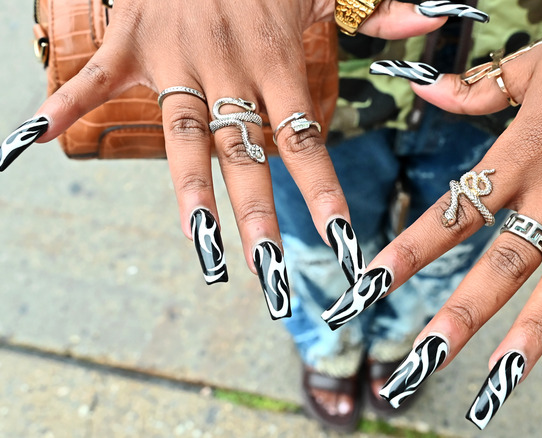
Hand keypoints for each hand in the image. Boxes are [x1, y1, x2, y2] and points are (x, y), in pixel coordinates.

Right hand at [0, 0, 452, 301]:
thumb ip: (377, 8)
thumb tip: (420, 27)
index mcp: (278, 60)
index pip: (304, 141)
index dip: (323, 195)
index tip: (340, 246)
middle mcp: (230, 67)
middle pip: (245, 154)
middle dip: (259, 216)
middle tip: (270, 275)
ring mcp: (178, 57)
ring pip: (181, 133)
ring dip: (189, 193)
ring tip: (200, 248)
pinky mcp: (133, 39)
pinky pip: (96, 76)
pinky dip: (64, 103)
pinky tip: (35, 138)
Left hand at [322, 0, 541, 424]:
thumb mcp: (538, 60)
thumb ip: (480, 87)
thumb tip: (426, 94)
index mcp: (527, 146)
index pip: (458, 209)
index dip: (411, 250)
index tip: (371, 285)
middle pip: (505, 257)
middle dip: (461, 311)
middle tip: (424, 357)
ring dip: (536, 329)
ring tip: (503, 377)